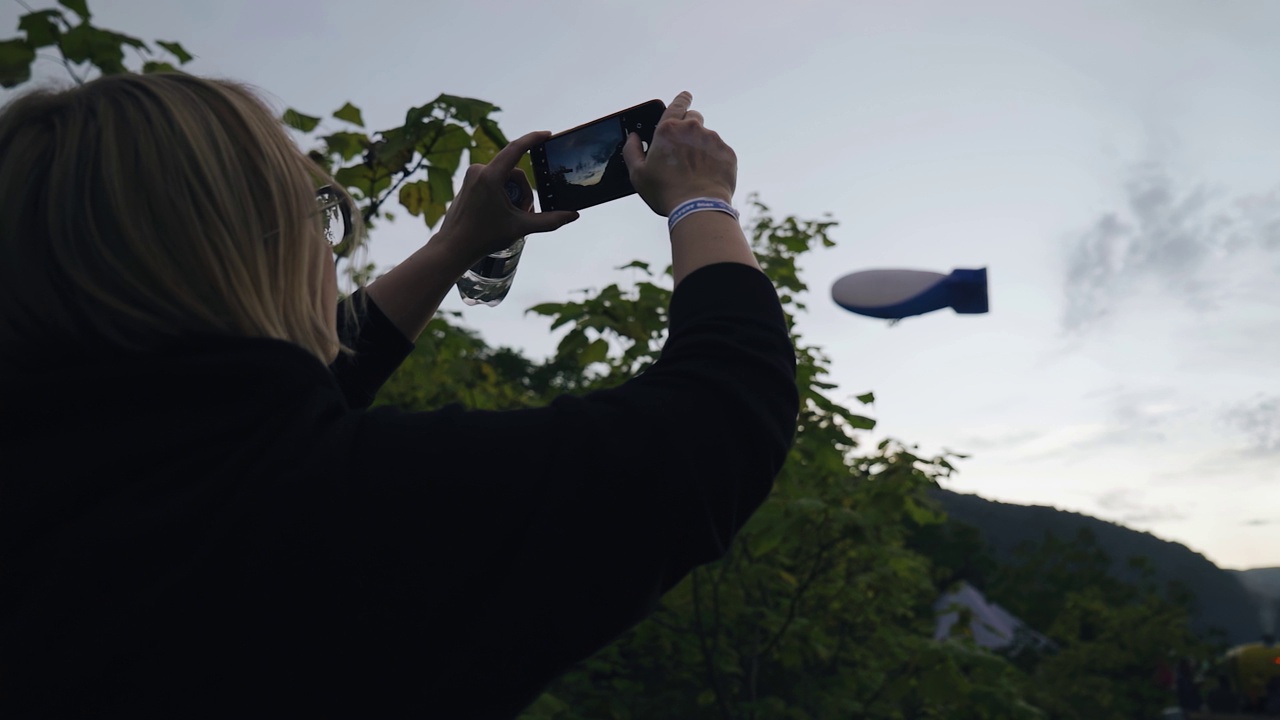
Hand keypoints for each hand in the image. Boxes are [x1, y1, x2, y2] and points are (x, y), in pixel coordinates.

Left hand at [433, 131, 578, 265]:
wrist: (453, 247)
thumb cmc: (483, 238)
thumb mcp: (521, 228)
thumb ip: (549, 221)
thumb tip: (573, 215)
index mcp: (490, 177)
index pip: (516, 148)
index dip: (533, 139)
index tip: (547, 135)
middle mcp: (479, 171)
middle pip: (515, 173)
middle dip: (523, 192)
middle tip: (523, 213)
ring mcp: (472, 176)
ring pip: (505, 178)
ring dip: (514, 195)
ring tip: (510, 217)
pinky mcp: (469, 182)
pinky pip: (494, 181)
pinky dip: (503, 195)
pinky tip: (499, 214)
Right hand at [623, 91, 736, 216]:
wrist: (698, 207)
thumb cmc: (665, 192)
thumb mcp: (638, 174)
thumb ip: (631, 151)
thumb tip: (633, 137)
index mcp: (669, 129)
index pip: (678, 104)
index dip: (682, 99)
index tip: (686, 97)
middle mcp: (693, 129)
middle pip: (693, 118)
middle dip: (688, 128)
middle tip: (683, 148)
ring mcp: (712, 140)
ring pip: (707, 136)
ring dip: (700, 147)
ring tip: (694, 170)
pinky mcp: (727, 154)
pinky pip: (720, 152)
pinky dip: (714, 160)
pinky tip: (706, 176)